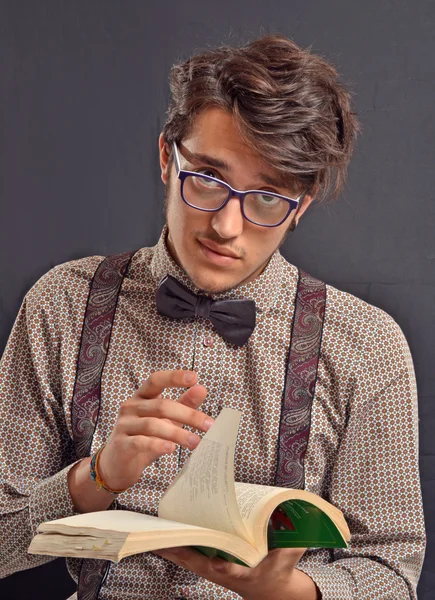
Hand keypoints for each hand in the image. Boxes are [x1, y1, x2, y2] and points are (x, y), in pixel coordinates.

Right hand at [98, 370, 211, 490]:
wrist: (116, 465)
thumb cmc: (144, 438)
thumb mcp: (165, 420)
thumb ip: (182, 404)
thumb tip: (202, 389)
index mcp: (141, 396)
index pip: (156, 380)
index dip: (174, 377)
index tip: (194, 377)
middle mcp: (130, 407)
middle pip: (161, 405)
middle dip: (188, 415)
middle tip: (209, 425)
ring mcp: (124, 425)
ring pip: (153, 425)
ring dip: (177, 433)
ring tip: (196, 442)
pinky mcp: (121, 444)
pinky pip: (140, 442)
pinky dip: (157, 445)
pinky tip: (171, 449)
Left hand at [154, 547, 319, 599]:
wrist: (270, 592)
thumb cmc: (279, 572)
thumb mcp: (289, 558)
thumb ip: (293, 541)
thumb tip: (297, 513)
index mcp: (245, 574)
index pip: (233, 571)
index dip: (225, 568)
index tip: (218, 563)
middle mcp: (225, 574)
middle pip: (199, 564)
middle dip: (181, 552)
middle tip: (164, 538)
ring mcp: (214, 572)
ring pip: (189, 562)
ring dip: (172, 550)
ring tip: (154, 536)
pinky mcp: (209, 568)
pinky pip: (189, 558)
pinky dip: (177, 549)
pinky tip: (165, 538)